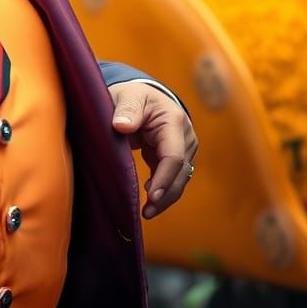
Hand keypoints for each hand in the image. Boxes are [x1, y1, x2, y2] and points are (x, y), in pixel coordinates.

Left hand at [110, 81, 197, 219]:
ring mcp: (184, 148)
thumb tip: (121, 126)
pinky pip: (172, 178)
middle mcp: (185, 137)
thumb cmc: (134, 95)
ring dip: (165, 197)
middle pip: (180, 173)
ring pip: (179, 179)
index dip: (163, 178)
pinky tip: (150, 200)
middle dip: (165, 194)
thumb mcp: (127, 95)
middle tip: (147, 212)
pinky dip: (162, 190)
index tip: (150, 195)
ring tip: (147, 212)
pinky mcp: (177, 157)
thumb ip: (126, 109)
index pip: (174, 156)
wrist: (143, 95)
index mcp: (174, 121)